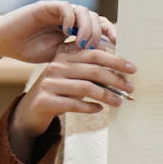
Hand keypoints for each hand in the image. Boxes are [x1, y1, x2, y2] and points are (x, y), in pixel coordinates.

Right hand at [0, 1, 114, 63]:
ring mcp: (59, 11)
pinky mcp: (47, 6)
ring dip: (88, 27)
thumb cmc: (31, 50)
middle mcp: (70, 18)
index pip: (99, 27)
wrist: (5, 41)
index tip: (120, 48)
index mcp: (75, 28)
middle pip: (96, 18)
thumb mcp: (59, 57)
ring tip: (85, 44)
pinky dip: (70, 19)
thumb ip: (77, 57)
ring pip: (83, 11)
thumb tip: (103, 69)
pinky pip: (65, 7)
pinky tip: (68, 33)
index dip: (111, 34)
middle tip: (104, 48)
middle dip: (103, 33)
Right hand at [10, 45, 135, 147]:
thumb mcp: (71, 75)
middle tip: (130, 87)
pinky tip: (99, 109)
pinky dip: (89, 107)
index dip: (115, 60)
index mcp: (64, 55)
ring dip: (107, 95)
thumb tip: (121, 71)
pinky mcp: (46, 100)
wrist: (31, 110)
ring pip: (86, 87)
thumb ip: (89, 69)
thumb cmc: (59, 91)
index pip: (94, 53)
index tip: (132, 68)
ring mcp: (50, 83)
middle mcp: (56, 66)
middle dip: (115, 78)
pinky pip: (74, 104)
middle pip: (93, 69)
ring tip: (119, 102)